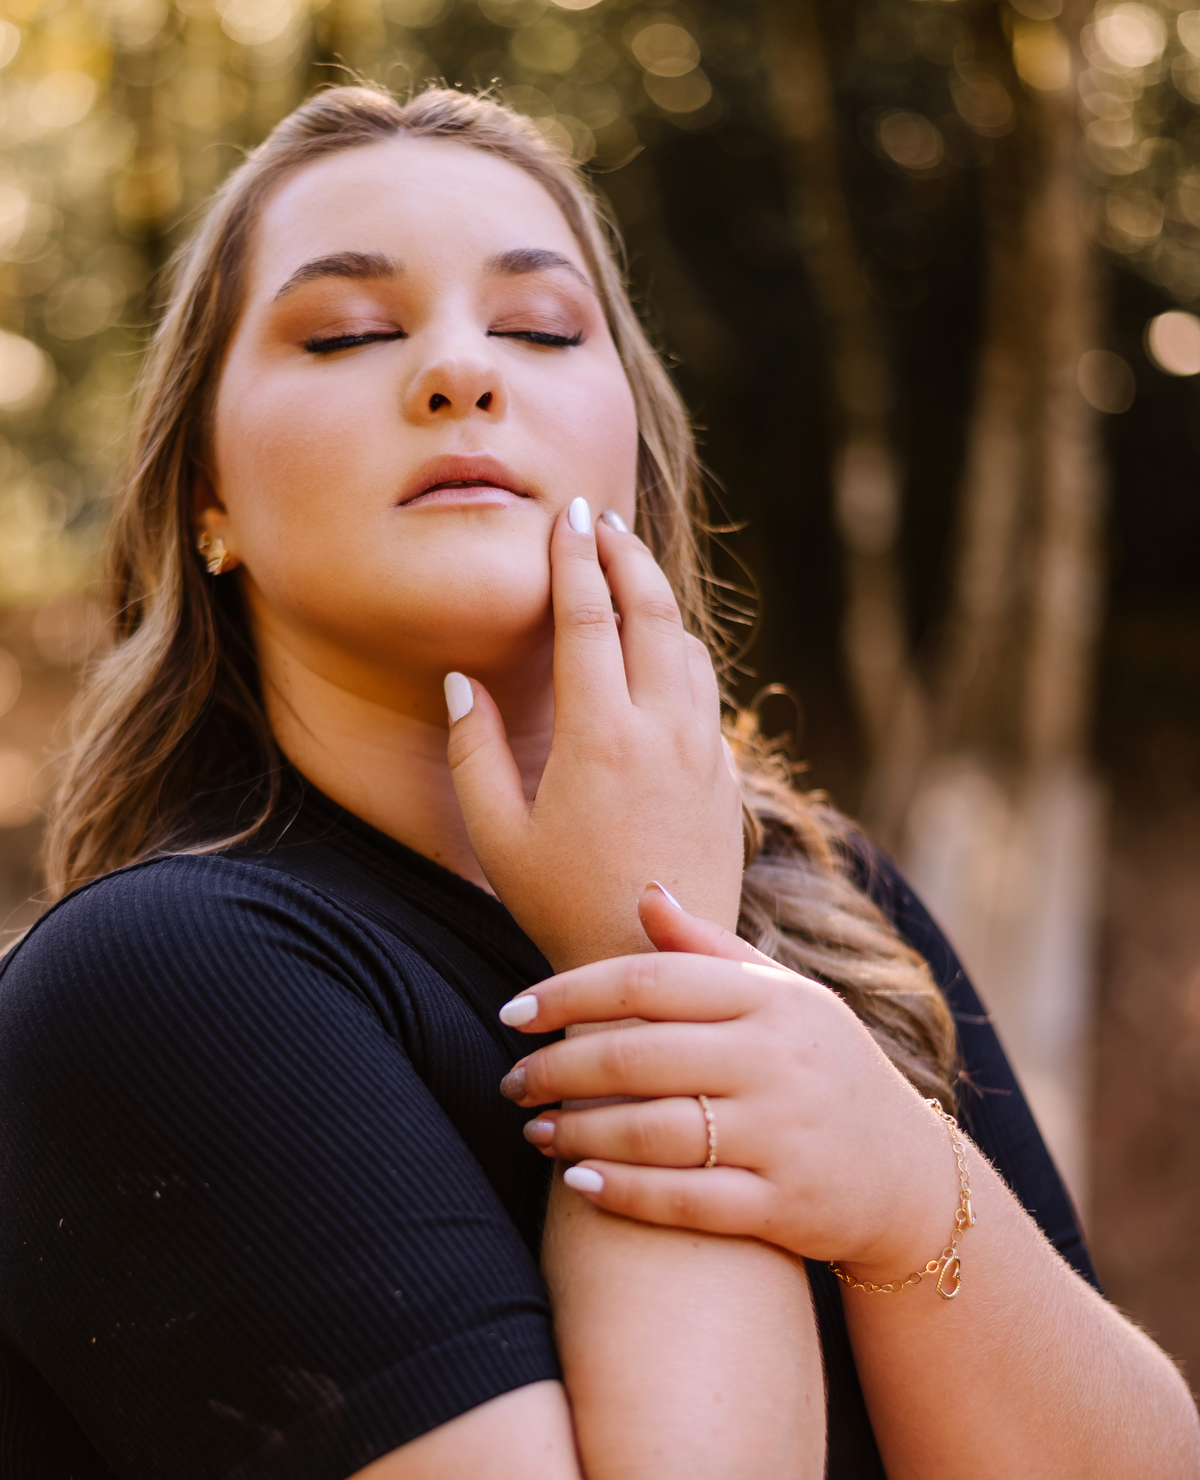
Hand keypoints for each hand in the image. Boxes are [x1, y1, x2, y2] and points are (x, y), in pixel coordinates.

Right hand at [444, 503, 743, 971]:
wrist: (658, 964)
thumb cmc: (562, 905)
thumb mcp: (497, 836)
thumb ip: (473, 752)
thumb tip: (461, 681)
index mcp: (600, 735)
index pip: (589, 618)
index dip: (577, 558)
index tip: (569, 515)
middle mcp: (663, 731)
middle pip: (653, 612)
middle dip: (627, 555)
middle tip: (603, 521)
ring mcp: (704, 753)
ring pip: (690, 648)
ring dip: (659, 602)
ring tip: (630, 577)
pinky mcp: (727, 779)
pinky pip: (707, 694)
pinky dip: (681, 656)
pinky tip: (661, 658)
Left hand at [497, 886, 964, 1280]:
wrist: (912, 1176)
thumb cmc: (826, 1069)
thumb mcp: (785, 997)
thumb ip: (709, 949)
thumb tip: (644, 892)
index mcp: (770, 1000)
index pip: (647, 983)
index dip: (568, 995)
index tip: (513, 1013)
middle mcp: (776, 1062)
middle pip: (637, 1058)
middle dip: (557, 1070)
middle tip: (511, 1081)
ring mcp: (782, 1136)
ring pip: (652, 1132)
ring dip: (578, 1133)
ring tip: (534, 1130)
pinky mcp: (783, 1206)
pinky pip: (684, 1201)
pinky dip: (623, 1193)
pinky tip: (577, 1184)